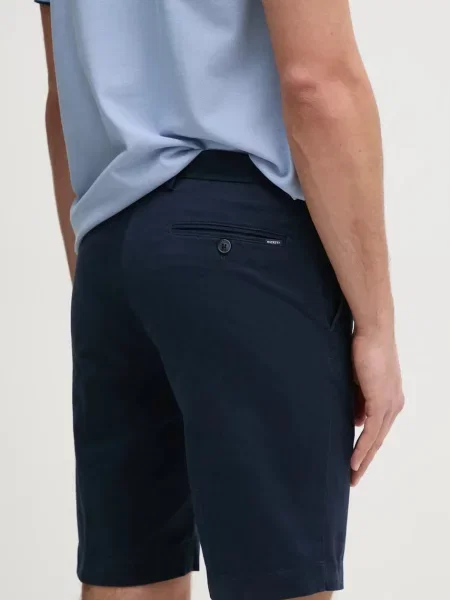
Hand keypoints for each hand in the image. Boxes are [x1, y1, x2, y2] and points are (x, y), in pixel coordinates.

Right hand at [350, 329, 404, 485]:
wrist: (373, 331)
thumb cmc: (364, 348)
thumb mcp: (358, 379)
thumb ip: (358, 400)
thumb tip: (355, 421)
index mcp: (389, 399)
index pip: (377, 430)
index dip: (366, 448)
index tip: (355, 462)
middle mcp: (393, 404)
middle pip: (378, 440)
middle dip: (365, 461)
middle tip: (353, 478)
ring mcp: (389, 404)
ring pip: (376, 440)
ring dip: (363, 460)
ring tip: (352, 475)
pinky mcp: (381, 401)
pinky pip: (371, 431)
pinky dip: (362, 448)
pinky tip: (354, 461)